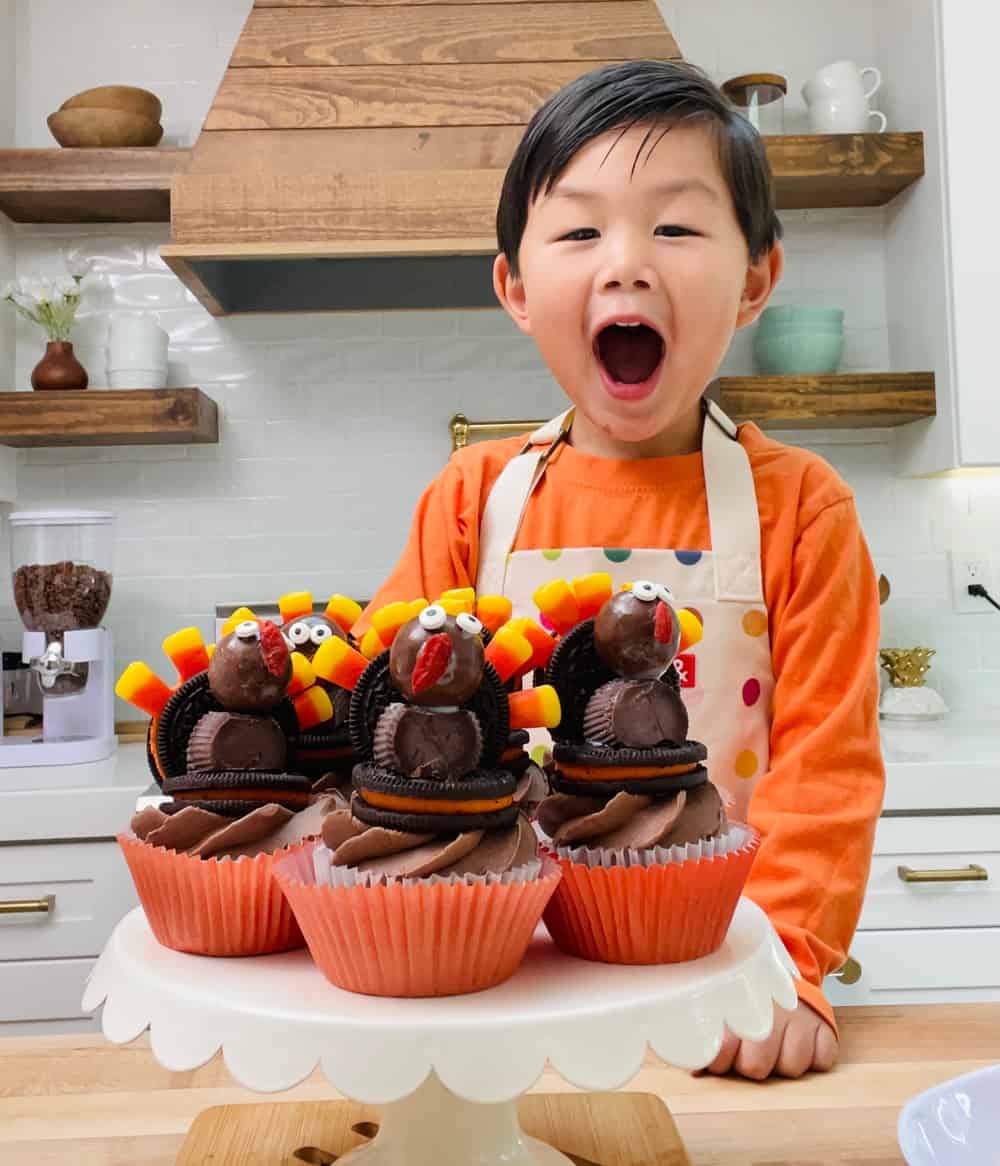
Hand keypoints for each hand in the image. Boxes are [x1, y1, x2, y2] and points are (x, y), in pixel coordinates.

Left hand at [696, 1000, 837, 1079]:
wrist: (786, 967)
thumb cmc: (749, 996)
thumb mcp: (725, 1006)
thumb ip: (710, 1038)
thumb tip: (695, 1071)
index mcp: (736, 1003)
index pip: (722, 1051)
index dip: (720, 1061)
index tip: (722, 1056)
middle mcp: (769, 1011)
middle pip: (755, 1066)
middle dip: (750, 1065)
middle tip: (750, 1051)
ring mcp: (800, 1018)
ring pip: (791, 1067)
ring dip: (783, 1063)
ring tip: (778, 1047)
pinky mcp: (825, 1026)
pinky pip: (822, 1060)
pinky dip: (815, 1058)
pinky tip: (804, 1043)